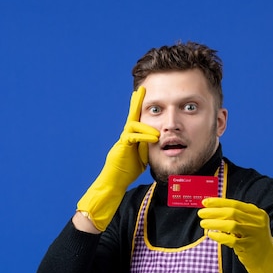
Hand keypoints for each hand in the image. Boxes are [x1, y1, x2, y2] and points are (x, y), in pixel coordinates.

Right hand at [76, 86, 159, 231]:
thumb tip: (158, 140)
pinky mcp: (121, 148)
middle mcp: (125, 136)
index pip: (137, 119)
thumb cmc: (127, 172)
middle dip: (136, 102)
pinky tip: (153, 139)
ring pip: (133, 126)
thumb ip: (147, 147)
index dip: (139, 107)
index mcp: (131, 137)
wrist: (114, 183)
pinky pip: (133, 138)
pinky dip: (144, 137)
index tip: (143, 94)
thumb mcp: (142, 157)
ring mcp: (122, 141)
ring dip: (147, 128)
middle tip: (142, 89)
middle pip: (132, 115)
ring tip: (158, 136)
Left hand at [198, 197, 272, 272]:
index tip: (205, 202)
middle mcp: (257, 222)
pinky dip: (219, 236)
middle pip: (232, 213)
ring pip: (231, 225)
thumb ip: (235, 216)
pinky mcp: (249, 247)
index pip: (235, 204)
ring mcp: (254, 235)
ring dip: (214, 223)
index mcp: (257, 213)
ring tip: (203, 223)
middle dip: (214, 212)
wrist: (267, 258)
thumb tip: (211, 208)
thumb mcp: (249, 224)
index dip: (218, 202)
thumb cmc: (252, 239)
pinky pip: (231, 240)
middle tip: (201, 213)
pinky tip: (211, 234)